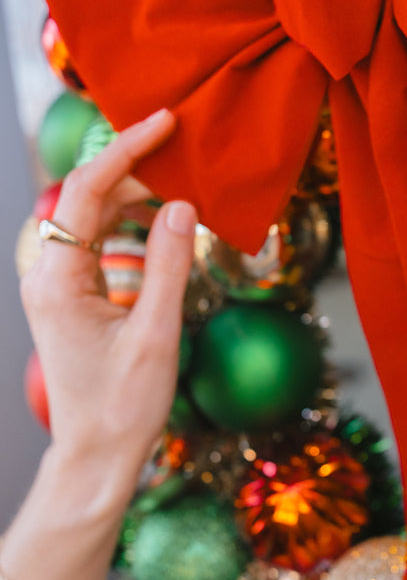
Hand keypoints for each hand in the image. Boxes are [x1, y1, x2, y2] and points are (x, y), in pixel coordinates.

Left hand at [20, 110, 195, 493]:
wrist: (97, 457)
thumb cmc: (124, 406)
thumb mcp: (156, 334)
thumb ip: (168, 264)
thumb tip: (181, 204)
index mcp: (58, 279)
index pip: (86, 191)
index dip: (126, 149)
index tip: (165, 122)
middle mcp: (47, 275)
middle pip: (86, 197)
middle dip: (133, 168)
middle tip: (185, 154)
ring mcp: (55, 285)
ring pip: (91, 217)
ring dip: (133, 195)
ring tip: (179, 185)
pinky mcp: (70, 297)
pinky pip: (96, 242)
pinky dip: (128, 224)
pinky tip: (160, 223)